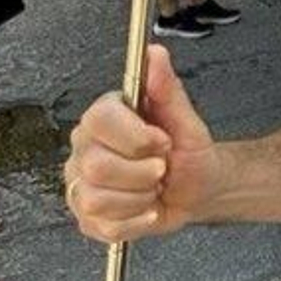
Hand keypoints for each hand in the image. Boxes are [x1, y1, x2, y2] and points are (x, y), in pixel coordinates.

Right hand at [65, 45, 217, 242]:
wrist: (198, 187)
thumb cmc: (189, 152)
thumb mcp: (185, 119)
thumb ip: (166, 87)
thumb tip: (155, 54)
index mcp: (103, 119)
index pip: (100, 121)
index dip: (137, 137)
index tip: (162, 141)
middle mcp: (85, 149)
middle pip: (97, 166)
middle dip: (142, 172)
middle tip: (160, 168)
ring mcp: (82, 184)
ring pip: (98, 200)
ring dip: (140, 198)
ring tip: (152, 187)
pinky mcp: (88, 216)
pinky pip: (105, 226)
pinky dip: (136, 221)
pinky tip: (147, 207)